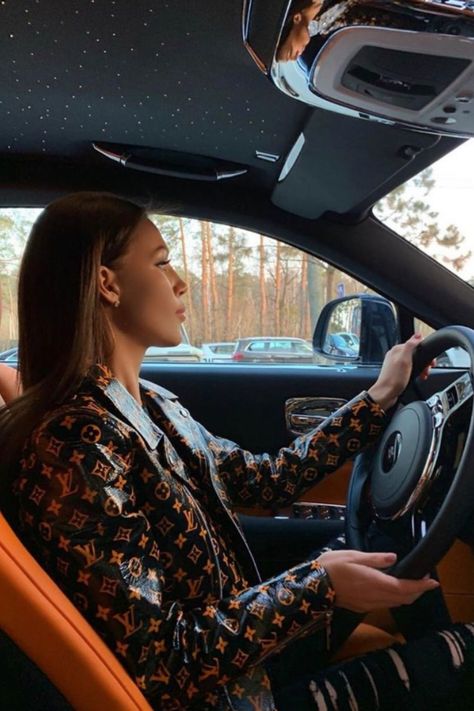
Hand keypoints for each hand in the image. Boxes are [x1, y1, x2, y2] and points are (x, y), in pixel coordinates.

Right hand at [317, 549, 438, 612]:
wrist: (313, 587)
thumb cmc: (331, 567)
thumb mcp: (353, 556)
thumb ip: (375, 559)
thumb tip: (395, 557)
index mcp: (375, 583)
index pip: (405, 588)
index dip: (421, 586)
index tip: (433, 581)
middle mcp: (375, 597)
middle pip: (404, 599)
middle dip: (417, 592)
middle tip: (424, 580)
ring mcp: (369, 605)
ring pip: (395, 604)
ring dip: (407, 596)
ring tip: (411, 583)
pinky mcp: (362, 607)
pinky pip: (385, 604)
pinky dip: (395, 598)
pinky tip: (391, 589)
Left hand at [368, 333, 432, 410]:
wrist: (386, 394)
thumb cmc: (394, 379)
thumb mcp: (404, 360)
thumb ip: (410, 345)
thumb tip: (418, 334)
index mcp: (397, 350)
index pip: (416, 344)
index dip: (425, 352)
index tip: (430, 361)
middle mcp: (396, 356)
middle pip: (416, 354)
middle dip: (424, 361)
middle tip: (428, 369)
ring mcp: (396, 364)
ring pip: (414, 362)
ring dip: (422, 368)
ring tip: (424, 375)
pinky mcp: (398, 373)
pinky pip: (411, 369)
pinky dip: (417, 373)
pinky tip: (418, 377)